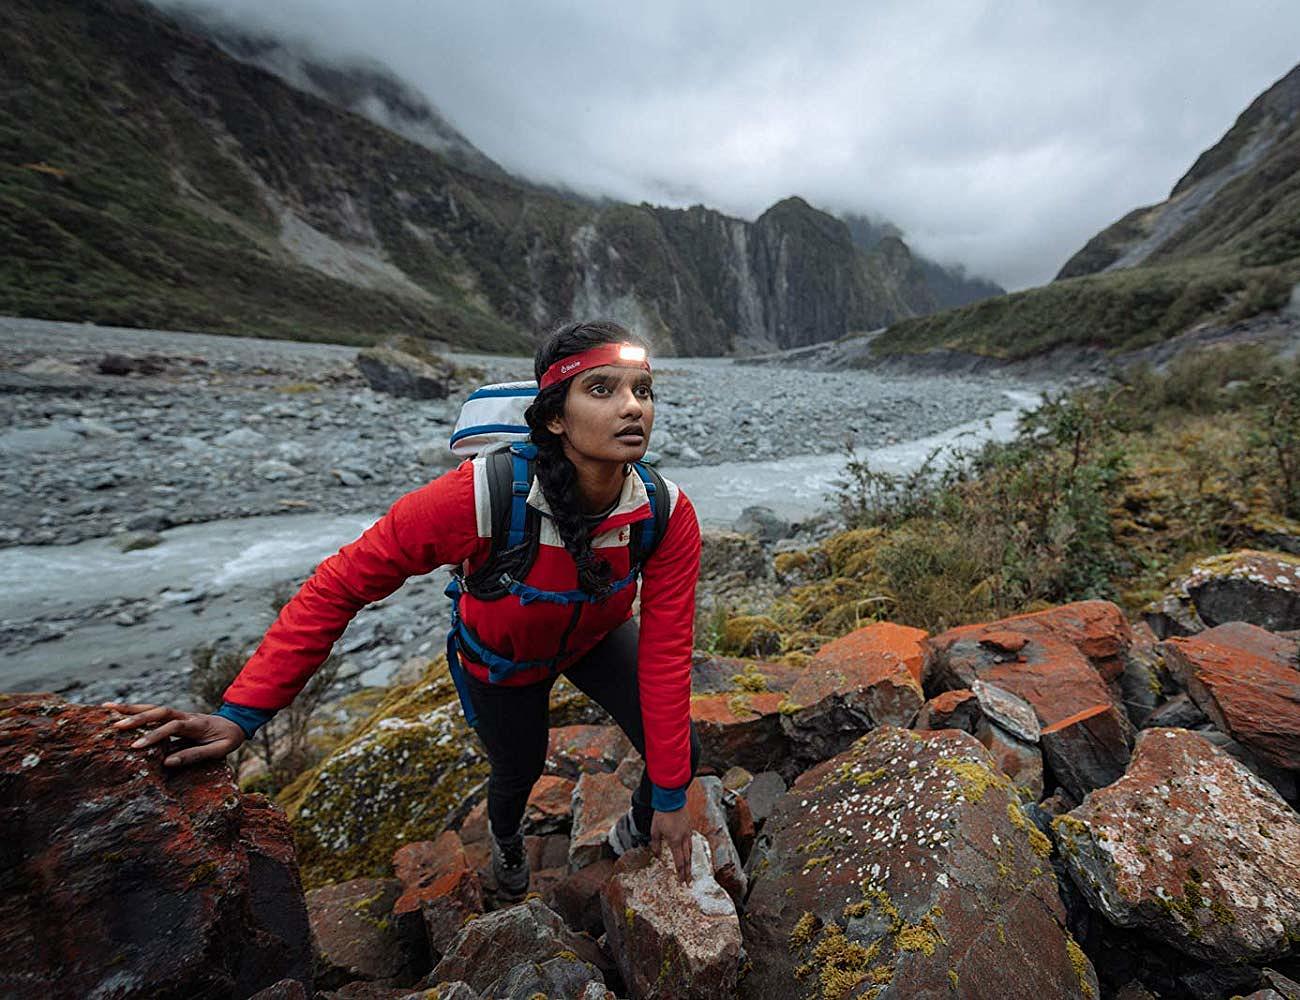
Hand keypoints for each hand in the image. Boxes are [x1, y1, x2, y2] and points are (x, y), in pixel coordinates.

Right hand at [102, 702, 245, 767]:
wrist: (234, 724)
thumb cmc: (226, 740)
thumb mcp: (218, 750)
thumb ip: (195, 755)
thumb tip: (167, 763)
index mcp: (196, 725)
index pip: (173, 727)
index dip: (154, 736)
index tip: (136, 747)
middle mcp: (185, 715)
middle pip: (159, 711)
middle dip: (137, 718)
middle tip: (115, 726)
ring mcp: (179, 713)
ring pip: (153, 707)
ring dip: (131, 708)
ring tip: (106, 709)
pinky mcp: (173, 715)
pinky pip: (153, 711)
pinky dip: (135, 710)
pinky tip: (117, 712)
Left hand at [650, 808, 693, 883]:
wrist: (672, 799)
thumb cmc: (661, 814)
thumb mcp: (655, 830)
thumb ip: (656, 844)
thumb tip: (657, 856)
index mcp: (675, 841)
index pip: (679, 861)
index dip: (681, 873)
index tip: (682, 882)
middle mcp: (684, 839)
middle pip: (687, 859)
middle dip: (687, 872)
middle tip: (688, 883)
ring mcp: (688, 833)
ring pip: (690, 851)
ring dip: (690, 863)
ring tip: (689, 871)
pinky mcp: (689, 827)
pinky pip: (690, 842)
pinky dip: (690, 851)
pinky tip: (688, 853)